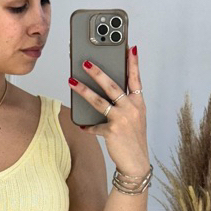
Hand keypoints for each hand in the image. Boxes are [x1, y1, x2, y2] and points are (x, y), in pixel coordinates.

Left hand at [68, 45, 148, 175]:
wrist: (136, 163)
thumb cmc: (133, 139)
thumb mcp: (134, 118)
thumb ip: (124, 104)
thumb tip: (104, 94)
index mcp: (138, 102)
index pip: (136, 78)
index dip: (133, 63)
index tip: (129, 47)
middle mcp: (131, 108)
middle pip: (112, 85)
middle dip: (98, 72)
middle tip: (86, 62)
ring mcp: (122, 119)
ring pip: (99, 101)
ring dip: (83, 90)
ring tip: (72, 81)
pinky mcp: (112, 131)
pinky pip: (94, 125)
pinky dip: (88, 126)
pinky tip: (82, 125)